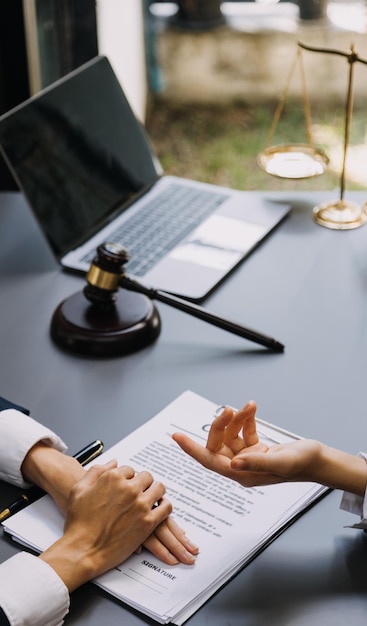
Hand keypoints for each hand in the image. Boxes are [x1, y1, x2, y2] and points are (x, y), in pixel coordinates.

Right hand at [23, 443, 197, 565]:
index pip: (130, 469)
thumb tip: (113, 462)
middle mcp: (129, 488)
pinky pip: (166, 507)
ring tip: (151, 498)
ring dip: (155, 492)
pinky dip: (164, 506)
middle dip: (142, 484)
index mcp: (112, 478)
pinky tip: (159, 508)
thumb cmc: (78, 523)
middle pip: (146, 477)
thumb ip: (96, 471)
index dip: (128, 478)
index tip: (127, 486)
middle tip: (139, 493)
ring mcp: (140, 505)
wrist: (82, 550)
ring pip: (159, 488)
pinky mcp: (148, 522)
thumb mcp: (79, 490)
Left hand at [172, 401, 322, 486]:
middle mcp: (241, 467)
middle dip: (222, 424)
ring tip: (250, 406)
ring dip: (237, 418)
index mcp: (242, 475)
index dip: (192, 449)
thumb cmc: (303, 464)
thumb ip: (256, 462)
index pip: (210, 461)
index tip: (176, 437)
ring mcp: (247, 457)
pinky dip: (246, 418)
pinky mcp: (256, 448)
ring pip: (231, 434)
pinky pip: (243, 429)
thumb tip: (233, 463)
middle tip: (228, 408)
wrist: (319, 460)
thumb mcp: (280, 463)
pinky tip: (252, 408)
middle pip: (219, 443)